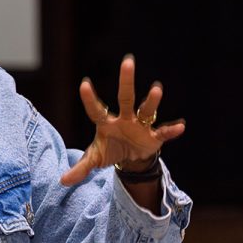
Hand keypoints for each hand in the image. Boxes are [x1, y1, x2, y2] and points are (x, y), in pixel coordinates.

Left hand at [60, 55, 185, 185]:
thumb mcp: (95, 159)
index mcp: (106, 123)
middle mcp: (124, 119)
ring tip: (156, 89)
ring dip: (151, 101)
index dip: (90, 99)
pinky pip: (163, 132)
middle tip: (128, 61)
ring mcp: (140, 125)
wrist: (131, 159)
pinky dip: (171, 130)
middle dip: (126, 80)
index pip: (96, 110)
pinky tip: (180, 126)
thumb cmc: (110, 150)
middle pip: (125, 97)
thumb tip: (62, 181)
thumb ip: (80, 168)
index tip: (84, 84)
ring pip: (146, 110)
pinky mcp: (154, 136)